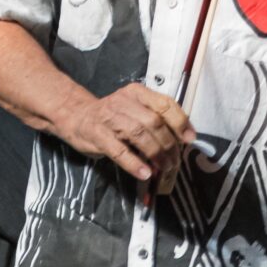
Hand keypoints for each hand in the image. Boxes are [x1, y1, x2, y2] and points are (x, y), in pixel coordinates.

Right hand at [56, 82, 194, 180]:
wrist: (77, 116)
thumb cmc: (111, 116)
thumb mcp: (134, 108)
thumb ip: (155, 119)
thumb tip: (181, 139)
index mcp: (137, 93)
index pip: (164, 104)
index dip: (180, 122)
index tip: (189, 138)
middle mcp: (123, 102)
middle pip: (153, 122)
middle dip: (168, 144)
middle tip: (174, 160)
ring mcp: (109, 118)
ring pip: (138, 135)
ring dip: (155, 154)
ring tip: (163, 167)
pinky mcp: (97, 135)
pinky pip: (119, 151)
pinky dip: (134, 163)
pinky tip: (145, 173)